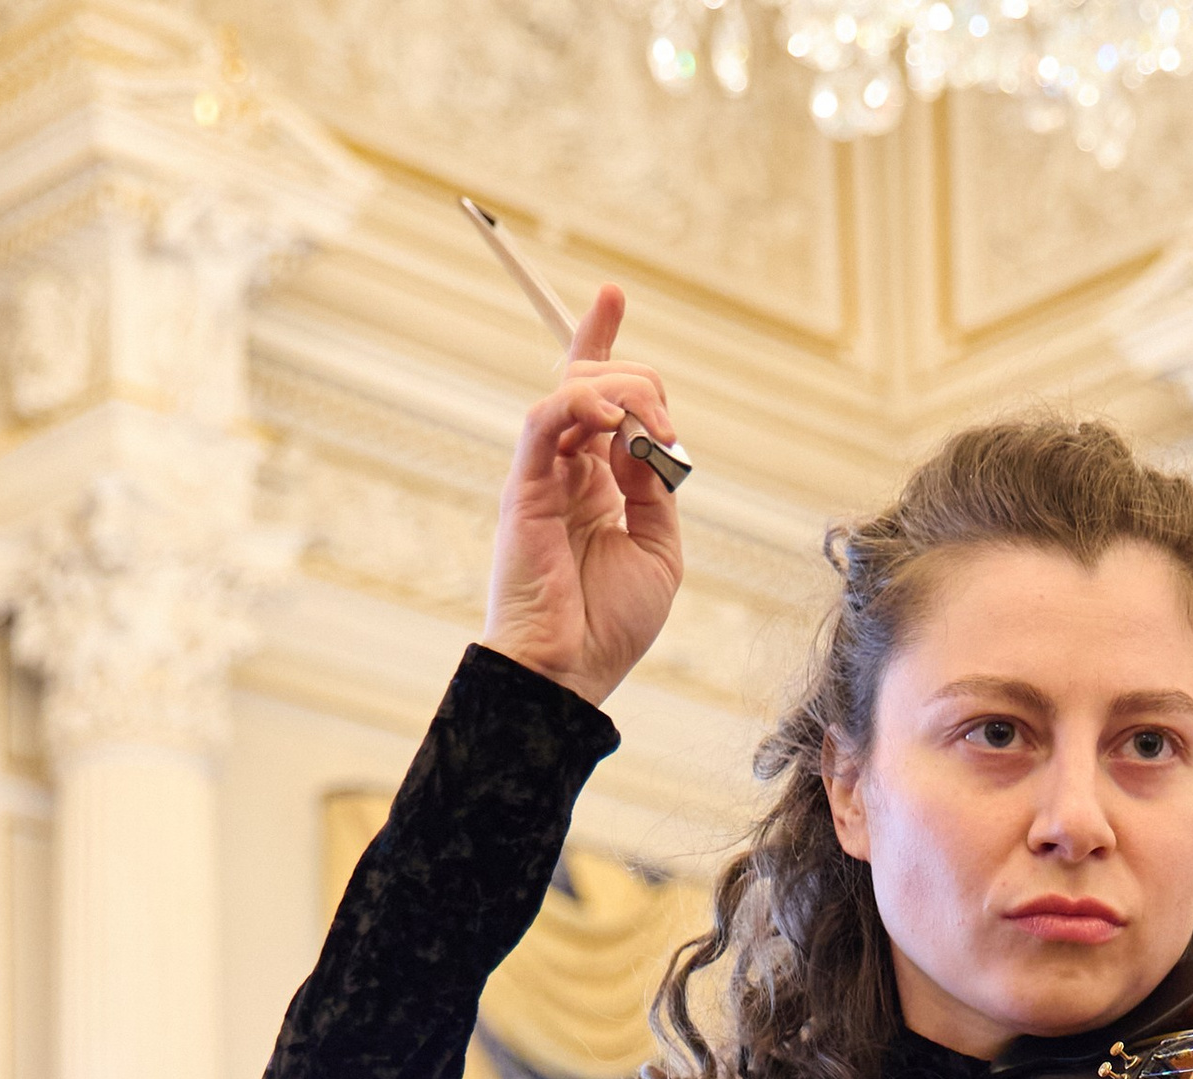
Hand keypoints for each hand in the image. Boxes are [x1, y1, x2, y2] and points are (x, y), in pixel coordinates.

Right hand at [482, 283, 683, 709]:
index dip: (601, 340)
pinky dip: (585, 402)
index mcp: (596, 482)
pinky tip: (617, 426)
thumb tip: (648, 436)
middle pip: (594, 378)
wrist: (568, 672)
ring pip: (575, 387)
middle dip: (641, 380)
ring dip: (624, 392)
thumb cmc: (610, 625)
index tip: (612, 293)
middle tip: (667, 433)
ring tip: (651, 434)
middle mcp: (566, 468)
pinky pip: (547, 415)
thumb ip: (655, 486)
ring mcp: (543, 473)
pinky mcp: (526, 485)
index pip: (597, 394)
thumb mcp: (660, 549)